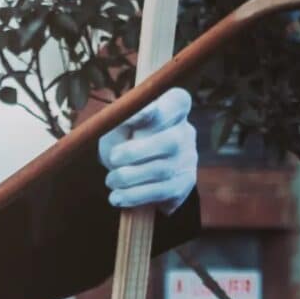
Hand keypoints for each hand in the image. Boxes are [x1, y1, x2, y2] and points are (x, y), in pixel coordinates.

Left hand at [98, 87, 196, 215]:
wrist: (128, 167)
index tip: (139, 113)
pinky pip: (161, 193)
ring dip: (130, 178)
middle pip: (169, 142)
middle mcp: (185, 133)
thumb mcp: (118, 123)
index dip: (162, 108)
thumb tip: (132, 116)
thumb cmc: (122, 137)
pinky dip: (135, 196)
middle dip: (135, 153)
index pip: (179, 101)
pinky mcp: (183, 184)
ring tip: (111, 180)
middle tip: (112, 158)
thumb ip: (123, 118)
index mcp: (172, 109)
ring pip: (162, 170)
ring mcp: (188, 160)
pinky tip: (118, 197)